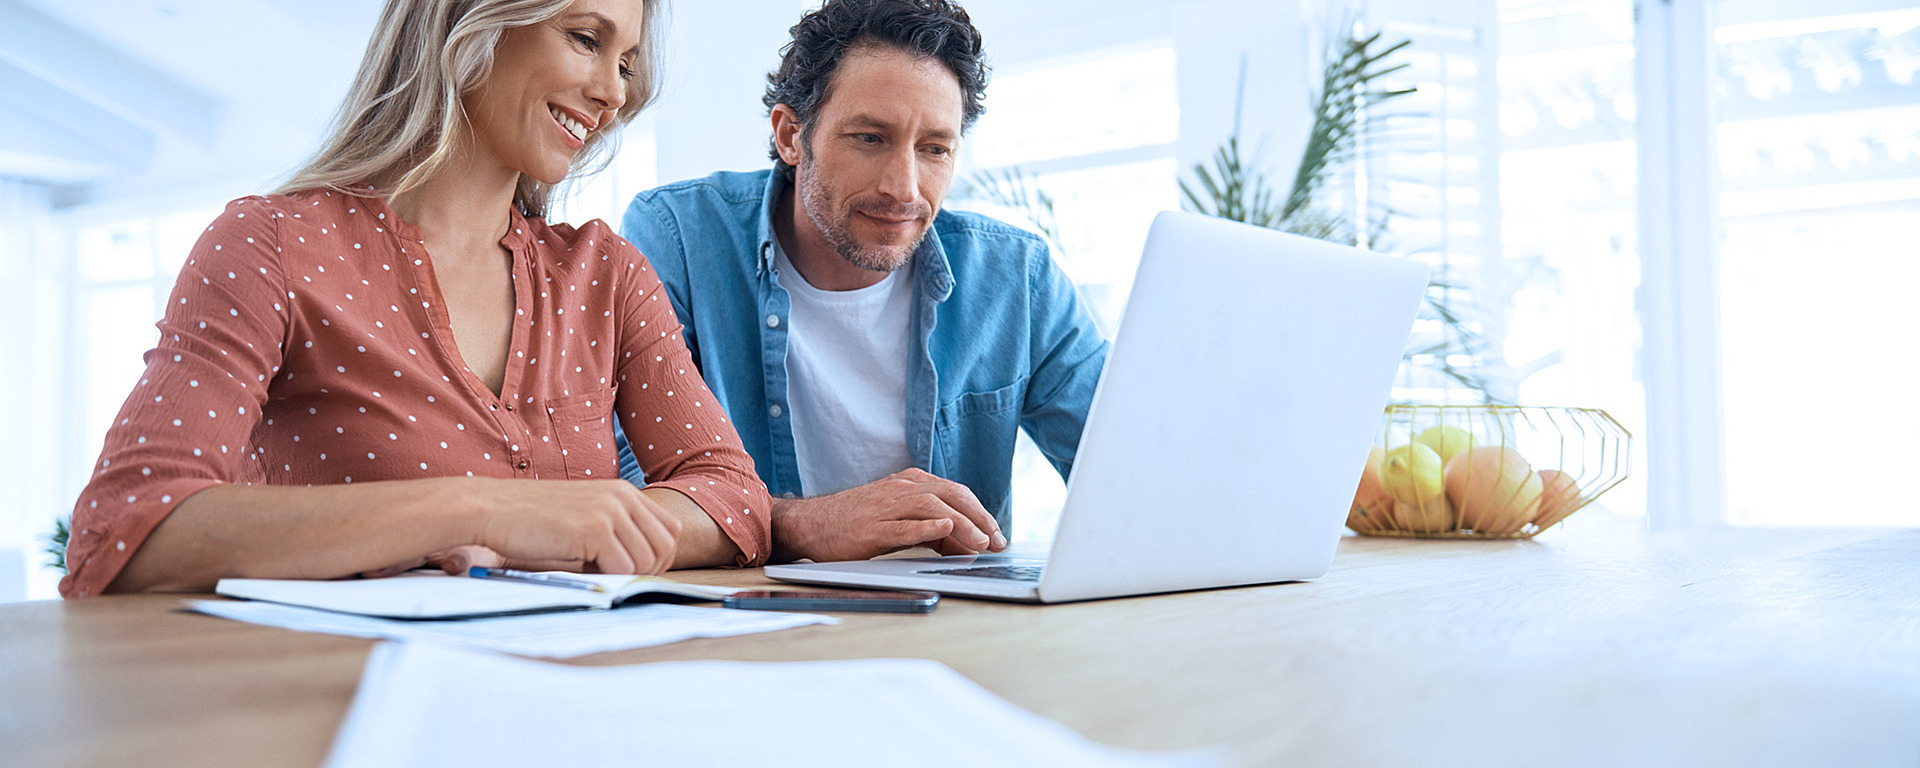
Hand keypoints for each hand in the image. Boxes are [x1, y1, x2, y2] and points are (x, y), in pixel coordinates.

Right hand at [463, 478, 684, 574]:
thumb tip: (645, 566)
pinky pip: (624, 568)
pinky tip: (581, 569)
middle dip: (648, 570)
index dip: (659, 556)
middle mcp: (622, 497)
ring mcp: (610, 512)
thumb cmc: (532, 520)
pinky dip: (608, 578)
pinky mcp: (594, 529)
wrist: (490, 509)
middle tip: (616, 576)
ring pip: (646, 560)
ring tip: (591, 568)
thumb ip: (615, 532)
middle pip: (666, 547)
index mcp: (622, 492)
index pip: (671, 529)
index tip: (635, 570)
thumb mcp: (582, 517)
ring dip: (623, 574)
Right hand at [772, 469, 1006, 562]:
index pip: (956, 493)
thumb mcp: (901, 522)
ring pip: (932, 506)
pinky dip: (926, 526)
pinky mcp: (872, 527)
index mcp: (911, 484)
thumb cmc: (858, 523)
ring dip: (961, 523)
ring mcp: (886, 506)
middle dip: (979, 517)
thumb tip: (969, 548)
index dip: (982, 513)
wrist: (812, 524)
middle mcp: (901, 489)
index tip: (999, 535)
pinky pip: (903, 525)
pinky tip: (944, 529)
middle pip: (951, 495)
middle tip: (997, 540)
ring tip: (980, 541)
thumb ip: (935, 532)